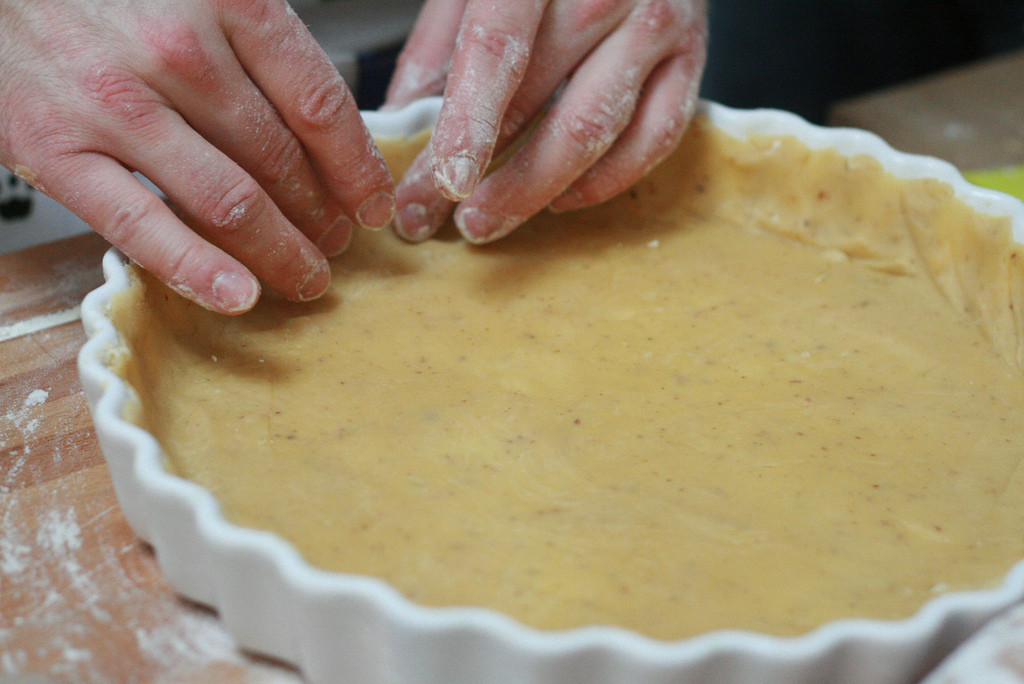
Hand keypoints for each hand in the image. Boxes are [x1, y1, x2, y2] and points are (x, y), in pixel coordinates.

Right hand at [0, 0, 394, 313]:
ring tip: (305, 275)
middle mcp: (177, 51)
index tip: (373, 202)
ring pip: (229, 200)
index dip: (358, 168)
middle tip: (337, 243)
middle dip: (322, 216)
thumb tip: (324, 124)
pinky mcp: (57, 151)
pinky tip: (237, 294)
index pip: (320, 105)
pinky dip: (197, 269)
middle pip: (281, 160)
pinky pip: (142, 226)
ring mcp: (116, 105)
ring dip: (280, 250)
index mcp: (226, 2)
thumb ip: (258, 48)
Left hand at [383, 0, 706, 243]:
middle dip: (497, 178)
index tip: (441, 183)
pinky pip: (655, 138)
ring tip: (489, 220)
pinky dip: (605, 180)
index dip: (467, 124)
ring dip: (539, 190)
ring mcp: (659, 25)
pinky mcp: (691, 58)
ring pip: (599, 130)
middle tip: (453, 221)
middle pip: (551, 105)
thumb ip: (439, 43)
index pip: (499, 50)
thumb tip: (402, 121)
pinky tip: (559, 198)